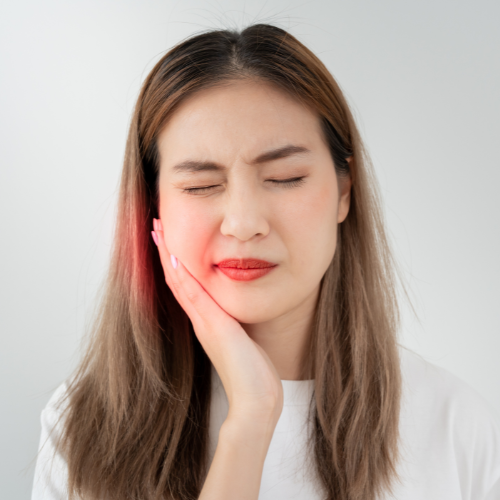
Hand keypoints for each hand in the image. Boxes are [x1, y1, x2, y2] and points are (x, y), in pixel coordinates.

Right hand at [152, 219, 282, 427]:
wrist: (256, 400)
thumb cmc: (255, 374)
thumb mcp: (245, 340)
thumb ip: (237, 325)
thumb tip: (239, 315)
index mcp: (209, 320)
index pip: (187, 284)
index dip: (176, 261)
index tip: (170, 238)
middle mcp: (202, 319)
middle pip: (177, 278)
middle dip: (167, 251)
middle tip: (155, 227)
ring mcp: (205, 323)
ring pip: (180, 282)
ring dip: (169, 256)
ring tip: (157, 232)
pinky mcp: (214, 328)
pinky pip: (193, 297)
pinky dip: (183, 277)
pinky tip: (176, 258)